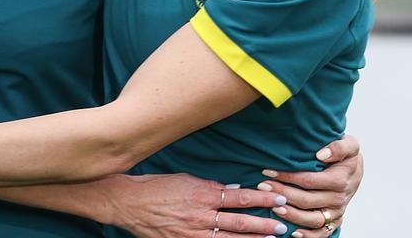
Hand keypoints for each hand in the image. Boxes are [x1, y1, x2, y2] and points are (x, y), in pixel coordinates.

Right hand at [102, 173, 289, 237]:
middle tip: (283, 227)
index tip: (279, 199)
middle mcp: (201, 216)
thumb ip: (210, 186)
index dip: (262, 198)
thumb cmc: (156, 187)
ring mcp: (193, 234)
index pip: (240, 197)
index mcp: (202, 195)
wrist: (128, 203)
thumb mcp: (185, 179)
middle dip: (263, 225)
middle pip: (239, 223)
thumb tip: (233, 190)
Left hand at [256, 135, 362, 236]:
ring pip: (312, 219)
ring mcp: (336, 212)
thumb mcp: (350, 145)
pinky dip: (308, 236)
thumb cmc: (347, 156)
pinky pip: (322, 233)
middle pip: (306, 200)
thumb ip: (339, 147)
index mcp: (339, 181)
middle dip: (282, 194)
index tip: (268, 171)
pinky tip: (293, 233)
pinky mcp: (335, 221)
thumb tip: (322, 154)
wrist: (356, 170)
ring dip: (291, 215)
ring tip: (273, 208)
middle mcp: (338, 199)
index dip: (287, 177)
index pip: (308, 180)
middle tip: (263, 187)